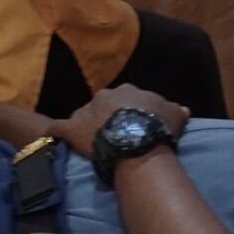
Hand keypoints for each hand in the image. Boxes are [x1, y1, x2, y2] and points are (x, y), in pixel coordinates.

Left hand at [52, 86, 192, 157]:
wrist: (137, 139)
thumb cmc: (157, 126)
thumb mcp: (175, 115)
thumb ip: (176, 110)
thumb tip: (184, 109)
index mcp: (127, 91)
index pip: (126, 99)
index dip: (128, 112)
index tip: (132, 124)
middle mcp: (104, 96)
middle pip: (102, 105)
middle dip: (105, 117)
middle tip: (113, 134)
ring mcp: (86, 111)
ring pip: (83, 116)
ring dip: (86, 126)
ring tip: (91, 142)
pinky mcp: (71, 128)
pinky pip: (57, 128)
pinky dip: (53, 131)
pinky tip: (49, 136)